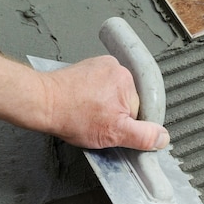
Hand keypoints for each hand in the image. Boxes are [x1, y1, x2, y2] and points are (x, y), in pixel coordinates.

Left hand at [39, 55, 169, 149]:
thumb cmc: (71, 115)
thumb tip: (163, 138)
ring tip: (88, 114)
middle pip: (128, 102)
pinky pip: (101, 88)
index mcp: (127, 80)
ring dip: (104, 108)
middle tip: (97, 122)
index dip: (127, 125)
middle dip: (115, 116)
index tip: (111, 128)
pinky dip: (95, 99)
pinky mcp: (88, 68)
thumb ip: (143, 136)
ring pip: (114, 96)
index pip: (140, 111)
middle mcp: (116, 68)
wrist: (40, 103)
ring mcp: (101, 66)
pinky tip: (83, 107)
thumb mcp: (114, 133)